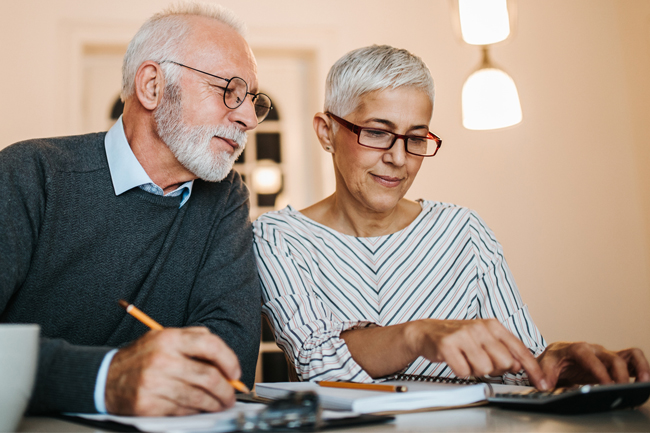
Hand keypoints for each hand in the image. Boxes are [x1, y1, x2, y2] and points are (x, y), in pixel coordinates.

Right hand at [105, 327, 241, 415]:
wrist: (104, 378)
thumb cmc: (142, 358)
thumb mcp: (164, 338)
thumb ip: (194, 340)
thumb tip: (225, 358)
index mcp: (169, 338)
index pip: (210, 345)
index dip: (229, 360)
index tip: (235, 372)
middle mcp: (162, 359)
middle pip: (208, 376)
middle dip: (226, 390)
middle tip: (231, 395)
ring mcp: (154, 383)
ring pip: (199, 397)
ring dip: (215, 404)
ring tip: (220, 404)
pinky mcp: (148, 405)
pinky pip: (183, 411)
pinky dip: (196, 411)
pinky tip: (199, 409)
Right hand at [409, 319, 549, 389]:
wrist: (427, 332)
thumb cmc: (458, 337)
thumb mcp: (484, 339)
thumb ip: (504, 350)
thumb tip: (520, 365)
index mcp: (492, 325)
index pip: (519, 349)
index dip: (532, 368)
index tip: (541, 382)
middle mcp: (479, 327)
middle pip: (504, 363)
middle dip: (494, 369)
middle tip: (481, 361)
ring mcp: (463, 335)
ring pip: (484, 369)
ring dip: (475, 370)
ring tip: (466, 359)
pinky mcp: (447, 344)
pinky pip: (463, 371)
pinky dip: (460, 371)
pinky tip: (455, 360)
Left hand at [536, 342, 649, 387]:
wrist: (557, 356)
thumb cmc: (553, 359)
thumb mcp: (545, 364)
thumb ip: (545, 373)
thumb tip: (545, 385)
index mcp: (576, 348)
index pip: (589, 357)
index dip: (598, 370)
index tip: (605, 384)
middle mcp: (594, 349)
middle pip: (612, 358)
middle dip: (618, 375)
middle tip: (620, 390)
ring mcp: (606, 355)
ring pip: (627, 355)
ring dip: (638, 367)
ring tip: (643, 381)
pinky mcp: (613, 362)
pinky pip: (631, 360)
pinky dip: (640, 367)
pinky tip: (643, 380)